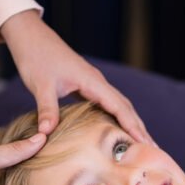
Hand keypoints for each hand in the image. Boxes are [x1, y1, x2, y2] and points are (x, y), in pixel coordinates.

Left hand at [0, 10, 153, 142]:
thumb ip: (47, 109)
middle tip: (153, 149)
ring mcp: (94, 84)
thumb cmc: (36, 57)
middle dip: (140, 128)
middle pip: (126, 107)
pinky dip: (119, 117)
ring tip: (142, 142)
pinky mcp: (87, 86)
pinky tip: (119, 128)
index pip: (120, 107)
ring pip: (120, 105)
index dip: (132, 126)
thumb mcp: (41, 85)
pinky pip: (109, 104)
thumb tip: (46, 134)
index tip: (144, 143)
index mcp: (92, 82)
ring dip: (132, 123)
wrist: (31, 36)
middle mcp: (98, 83)